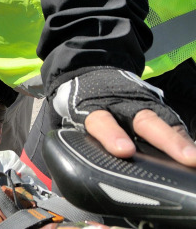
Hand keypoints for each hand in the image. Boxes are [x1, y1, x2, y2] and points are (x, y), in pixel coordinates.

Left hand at [52, 68, 195, 166]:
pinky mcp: (156, 108)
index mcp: (93, 108)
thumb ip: (73, 143)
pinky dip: (184, 140)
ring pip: (164, 122)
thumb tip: (67, 179)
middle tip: (186, 158)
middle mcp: (122, 105)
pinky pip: (173, 124)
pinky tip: (193, 154)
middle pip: (145, 121)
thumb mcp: (71, 120)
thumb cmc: (81, 104)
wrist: (89, 71)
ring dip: (182, 141)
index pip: (101, 121)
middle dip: (167, 140)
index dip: (112, 135)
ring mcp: (142, 105)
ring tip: (195, 159)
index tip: (124, 151)